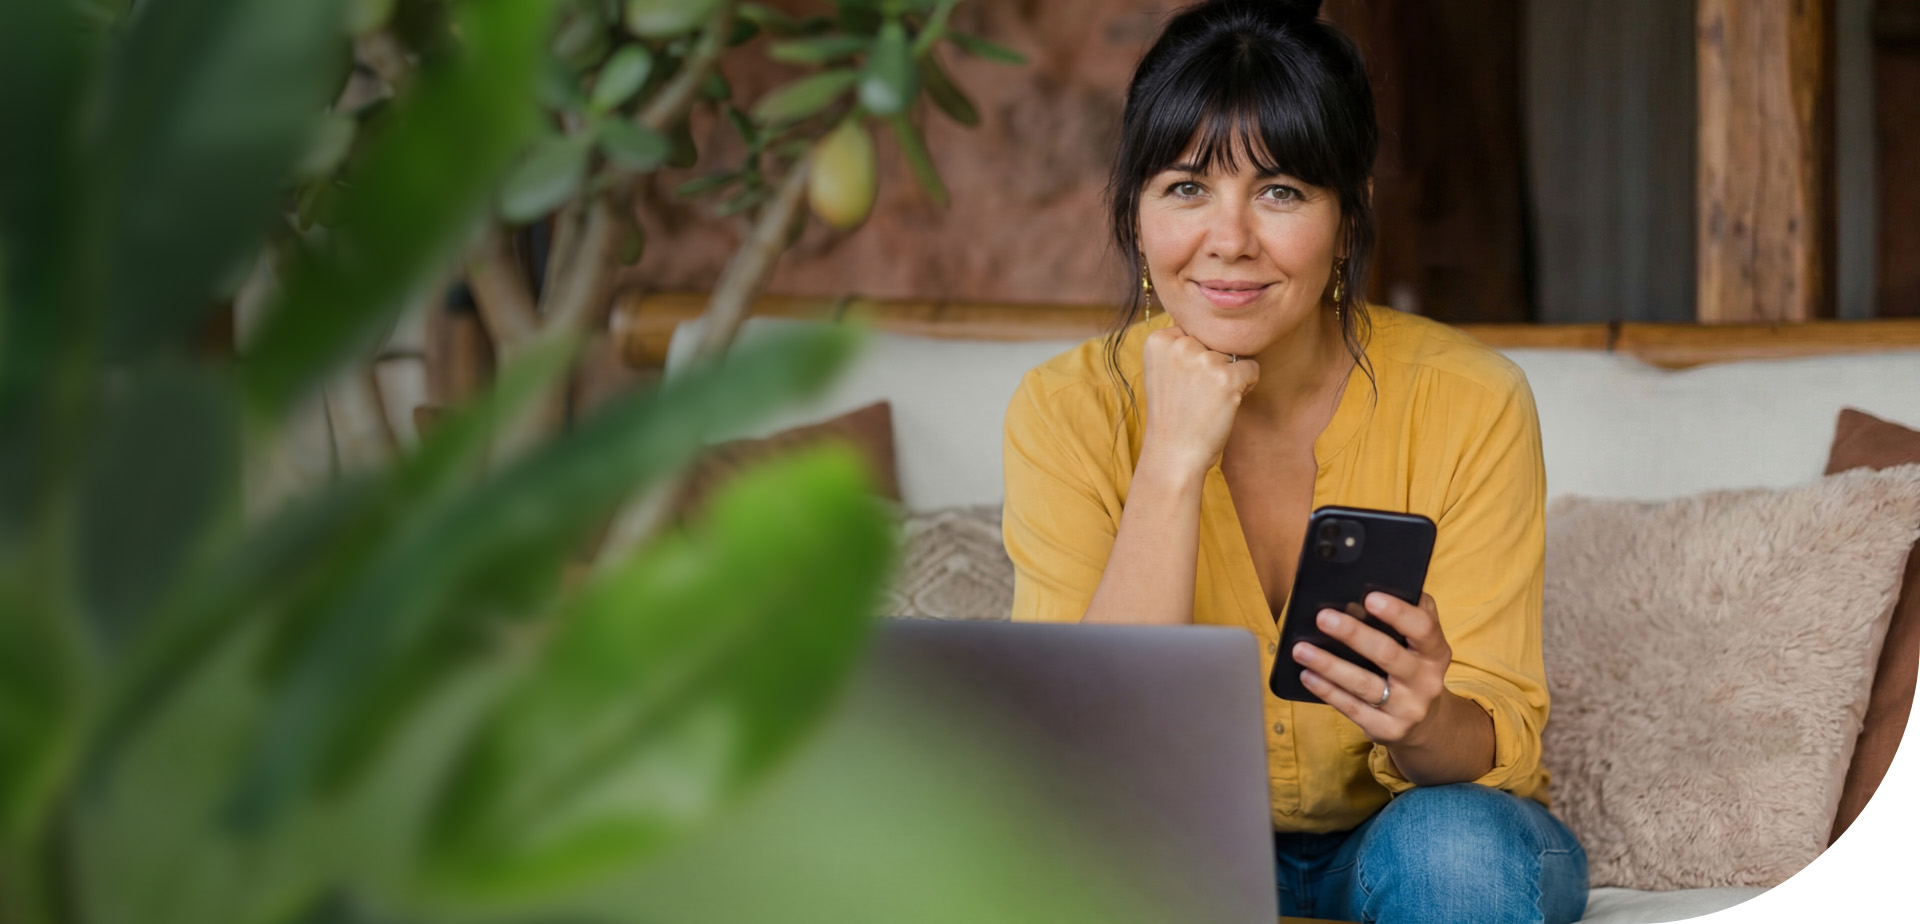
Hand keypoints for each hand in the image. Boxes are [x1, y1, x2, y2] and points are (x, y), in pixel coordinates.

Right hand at [1139, 325, 1259, 477]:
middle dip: (1214, 364)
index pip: (1195, 331)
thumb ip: (1181, 344)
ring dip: (1229, 377)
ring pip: (1234, 355)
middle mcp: (1179, 344)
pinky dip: (1246, 386)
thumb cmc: (1173, 413)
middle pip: (1216, 341)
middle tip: (1195, 394)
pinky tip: (1225, 404)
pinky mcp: (1226, 377)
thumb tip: (1221, 324)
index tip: (1181, 383)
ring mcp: (1203, 359)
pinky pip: (1252, 369)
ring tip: (1207, 401)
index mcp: (1158, 339)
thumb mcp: (1164, 370)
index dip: (1195, 357)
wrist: (1173, 453)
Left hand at [1291, 591, 1450, 746]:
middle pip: (1388, 655)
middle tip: (1323, 617)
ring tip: (1301, 649)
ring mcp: (1407, 709)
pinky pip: (1352, 708)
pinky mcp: (1387, 729)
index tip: (1369, 597)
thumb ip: (1408, 615)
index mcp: (1435, 652)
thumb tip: (1371, 588)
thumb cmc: (1413, 667)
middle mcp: (1425, 682)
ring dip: (1329, 665)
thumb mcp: (1422, 645)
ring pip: (1364, 684)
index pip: (1423, 628)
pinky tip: (1307, 674)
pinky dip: (1327, 690)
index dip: (1398, 612)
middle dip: (1353, 634)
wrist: (1425, 723)